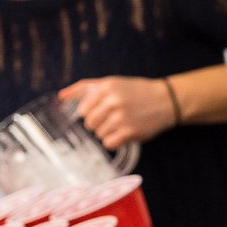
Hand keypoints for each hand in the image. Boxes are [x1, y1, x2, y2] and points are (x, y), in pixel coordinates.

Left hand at [60, 78, 175, 150]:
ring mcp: (121, 117)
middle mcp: (113, 101)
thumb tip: (60, 97)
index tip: (101, 111)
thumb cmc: (135, 92)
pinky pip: (108, 144)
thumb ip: (84, 88)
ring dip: (108, 132)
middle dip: (98, 123)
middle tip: (113, 118)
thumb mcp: (111, 82)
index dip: (90, 113)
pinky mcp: (129, 132)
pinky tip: (124, 132)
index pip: (82, 110)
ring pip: (99, 134)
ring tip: (122, 123)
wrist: (166, 100)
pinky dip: (115, 141)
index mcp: (106, 87)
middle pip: (89, 124)